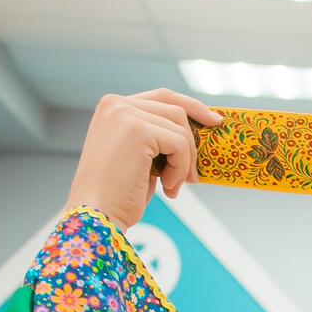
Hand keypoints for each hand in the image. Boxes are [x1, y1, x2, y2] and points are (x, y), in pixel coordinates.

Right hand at [66, 89, 219, 228]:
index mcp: (113, 107)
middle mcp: (116, 104)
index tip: (213, 121)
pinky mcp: (137, 129)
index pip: (162, 97)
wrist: (98, 214)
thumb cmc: (118, 193)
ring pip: (180, 128)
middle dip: (192, 142)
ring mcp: (124, 114)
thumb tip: (194, 136)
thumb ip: (157, 138)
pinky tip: (167, 187)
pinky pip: (179, 144)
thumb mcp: (140, 157)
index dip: (191, 106)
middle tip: (192, 175)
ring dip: (185, 161)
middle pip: (175, 108)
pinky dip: (180, 168)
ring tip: (172, 185)